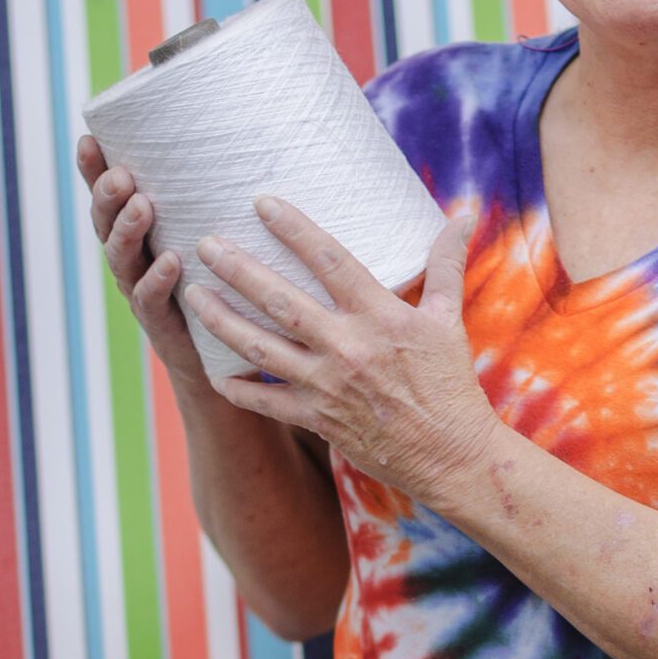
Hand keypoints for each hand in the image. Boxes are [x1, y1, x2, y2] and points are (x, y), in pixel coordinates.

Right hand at [75, 135, 207, 388]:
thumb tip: (246, 141)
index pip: (107, 195)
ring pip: (121, 257)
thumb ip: (210, 199)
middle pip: (105, 222)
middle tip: (121, 176)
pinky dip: (157, 280)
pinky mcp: (159, 321)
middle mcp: (130, 257)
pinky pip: (150, 299)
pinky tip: (170, 262)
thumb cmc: (215, 282)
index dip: (92, 170)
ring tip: (141, 206)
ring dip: (128, 229)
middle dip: (108, 196)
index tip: (89, 139)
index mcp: (136, 231)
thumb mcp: (206, 234)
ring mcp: (139, 289)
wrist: (216, 357)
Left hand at [188, 196, 502, 508]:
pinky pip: (265, 401)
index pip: (331, 261)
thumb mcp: (450, 319)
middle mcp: (348, 347)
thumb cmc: (450, 384)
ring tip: (192, 296)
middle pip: (281, 300)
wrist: (451, 456)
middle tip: (205, 244)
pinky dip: (237, 388)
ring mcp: (327, 386)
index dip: (295, 229)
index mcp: (380, 316)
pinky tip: (212, 370)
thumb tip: (465, 213)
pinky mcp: (317, 419)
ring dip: (222, 320)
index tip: (262, 202)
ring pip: (261, 348)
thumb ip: (446, 263)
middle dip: (238, 270)